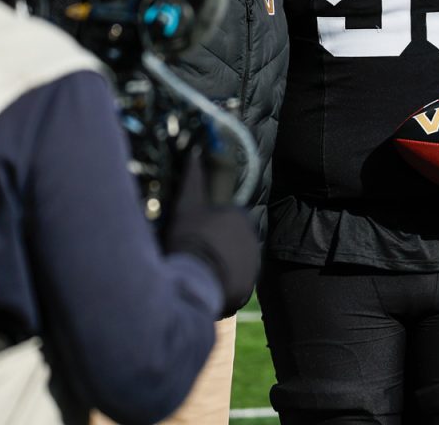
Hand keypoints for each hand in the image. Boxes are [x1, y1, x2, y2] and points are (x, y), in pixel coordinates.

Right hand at [164, 151, 259, 316]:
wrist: (195, 280)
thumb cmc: (190, 239)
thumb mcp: (187, 206)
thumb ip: (193, 180)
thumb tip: (195, 152)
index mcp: (239, 216)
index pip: (225, 219)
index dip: (208, 228)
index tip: (194, 236)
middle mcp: (252, 238)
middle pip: (231, 241)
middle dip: (217, 246)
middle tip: (195, 255)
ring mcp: (252, 263)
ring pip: (234, 262)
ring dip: (221, 266)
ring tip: (199, 273)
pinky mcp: (248, 287)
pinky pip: (235, 284)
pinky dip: (224, 285)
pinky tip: (206, 286)